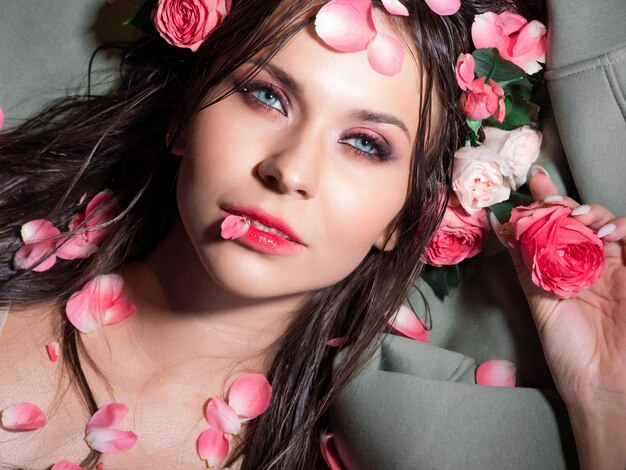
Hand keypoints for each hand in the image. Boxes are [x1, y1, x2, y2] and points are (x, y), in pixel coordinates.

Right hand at [509, 170, 625, 468]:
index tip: (587, 216)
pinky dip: (511, 241)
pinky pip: (522, 261)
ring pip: (544, 235)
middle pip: (568, 223)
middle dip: (559, 202)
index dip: (592, 212)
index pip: (600, 222)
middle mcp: (587, 264)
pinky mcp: (537, 290)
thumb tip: (617, 224)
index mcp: (618, 262)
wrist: (610, 382)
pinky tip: (504, 223)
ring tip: (531, 200)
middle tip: (546, 191)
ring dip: (535, 215)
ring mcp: (560, 275)